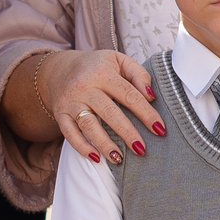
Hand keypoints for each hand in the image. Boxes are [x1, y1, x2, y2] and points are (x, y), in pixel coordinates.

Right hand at [39, 48, 162, 161]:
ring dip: (105, 144)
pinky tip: (96, 158)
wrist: (60, 68)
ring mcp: (71, 102)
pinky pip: (69, 133)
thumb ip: (138, 74)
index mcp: (103, 72)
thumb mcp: (119, 60)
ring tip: (120, 159)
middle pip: (110, 112)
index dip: (146, 113)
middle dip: (127, 133)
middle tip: (142, 149)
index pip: (129, 95)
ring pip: (89, 126)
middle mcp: (85, 87)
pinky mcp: (61, 114)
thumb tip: (151, 96)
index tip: (160, 129)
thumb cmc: (97, 67)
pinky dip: (81, 147)